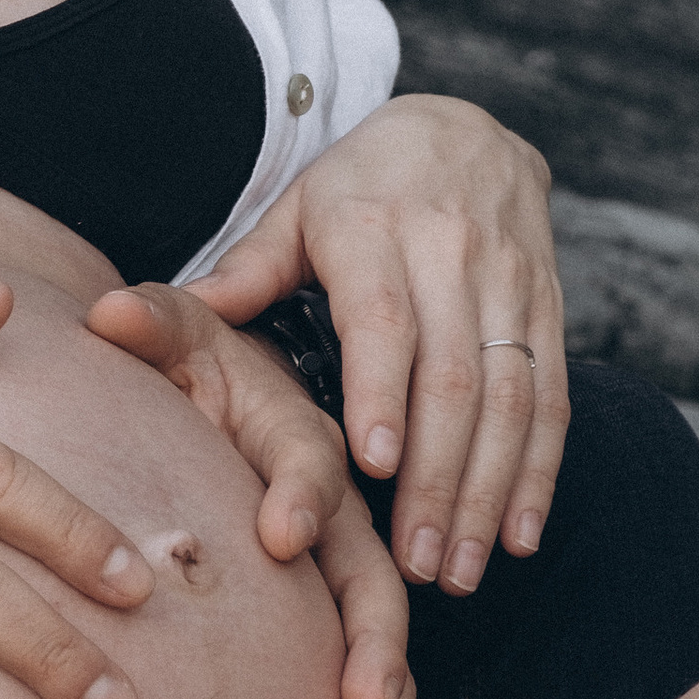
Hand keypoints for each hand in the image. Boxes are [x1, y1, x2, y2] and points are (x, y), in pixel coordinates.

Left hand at [85, 280, 417, 698]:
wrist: (226, 393)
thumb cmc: (190, 364)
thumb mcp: (171, 333)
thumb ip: (150, 324)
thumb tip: (108, 310)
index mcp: (298, 440)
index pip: (310, 466)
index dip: (299, 493)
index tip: (274, 532)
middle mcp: (337, 521)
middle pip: (372, 589)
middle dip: (373, 655)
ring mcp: (343, 585)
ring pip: (383, 666)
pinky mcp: (335, 635)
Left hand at [189, 97, 568, 595]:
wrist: (468, 128)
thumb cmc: (359, 187)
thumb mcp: (293, 210)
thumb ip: (241, 271)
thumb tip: (145, 312)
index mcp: (373, 229)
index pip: (384, 320)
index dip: (382, 392)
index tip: (371, 464)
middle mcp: (451, 253)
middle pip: (451, 375)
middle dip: (436, 477)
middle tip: (413, 562)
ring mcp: (510, 283)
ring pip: (510, 397)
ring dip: (486, 491)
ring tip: (456, 570)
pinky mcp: (550, 308)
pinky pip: (553, 397)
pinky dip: (540, 472)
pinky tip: (519, 535)